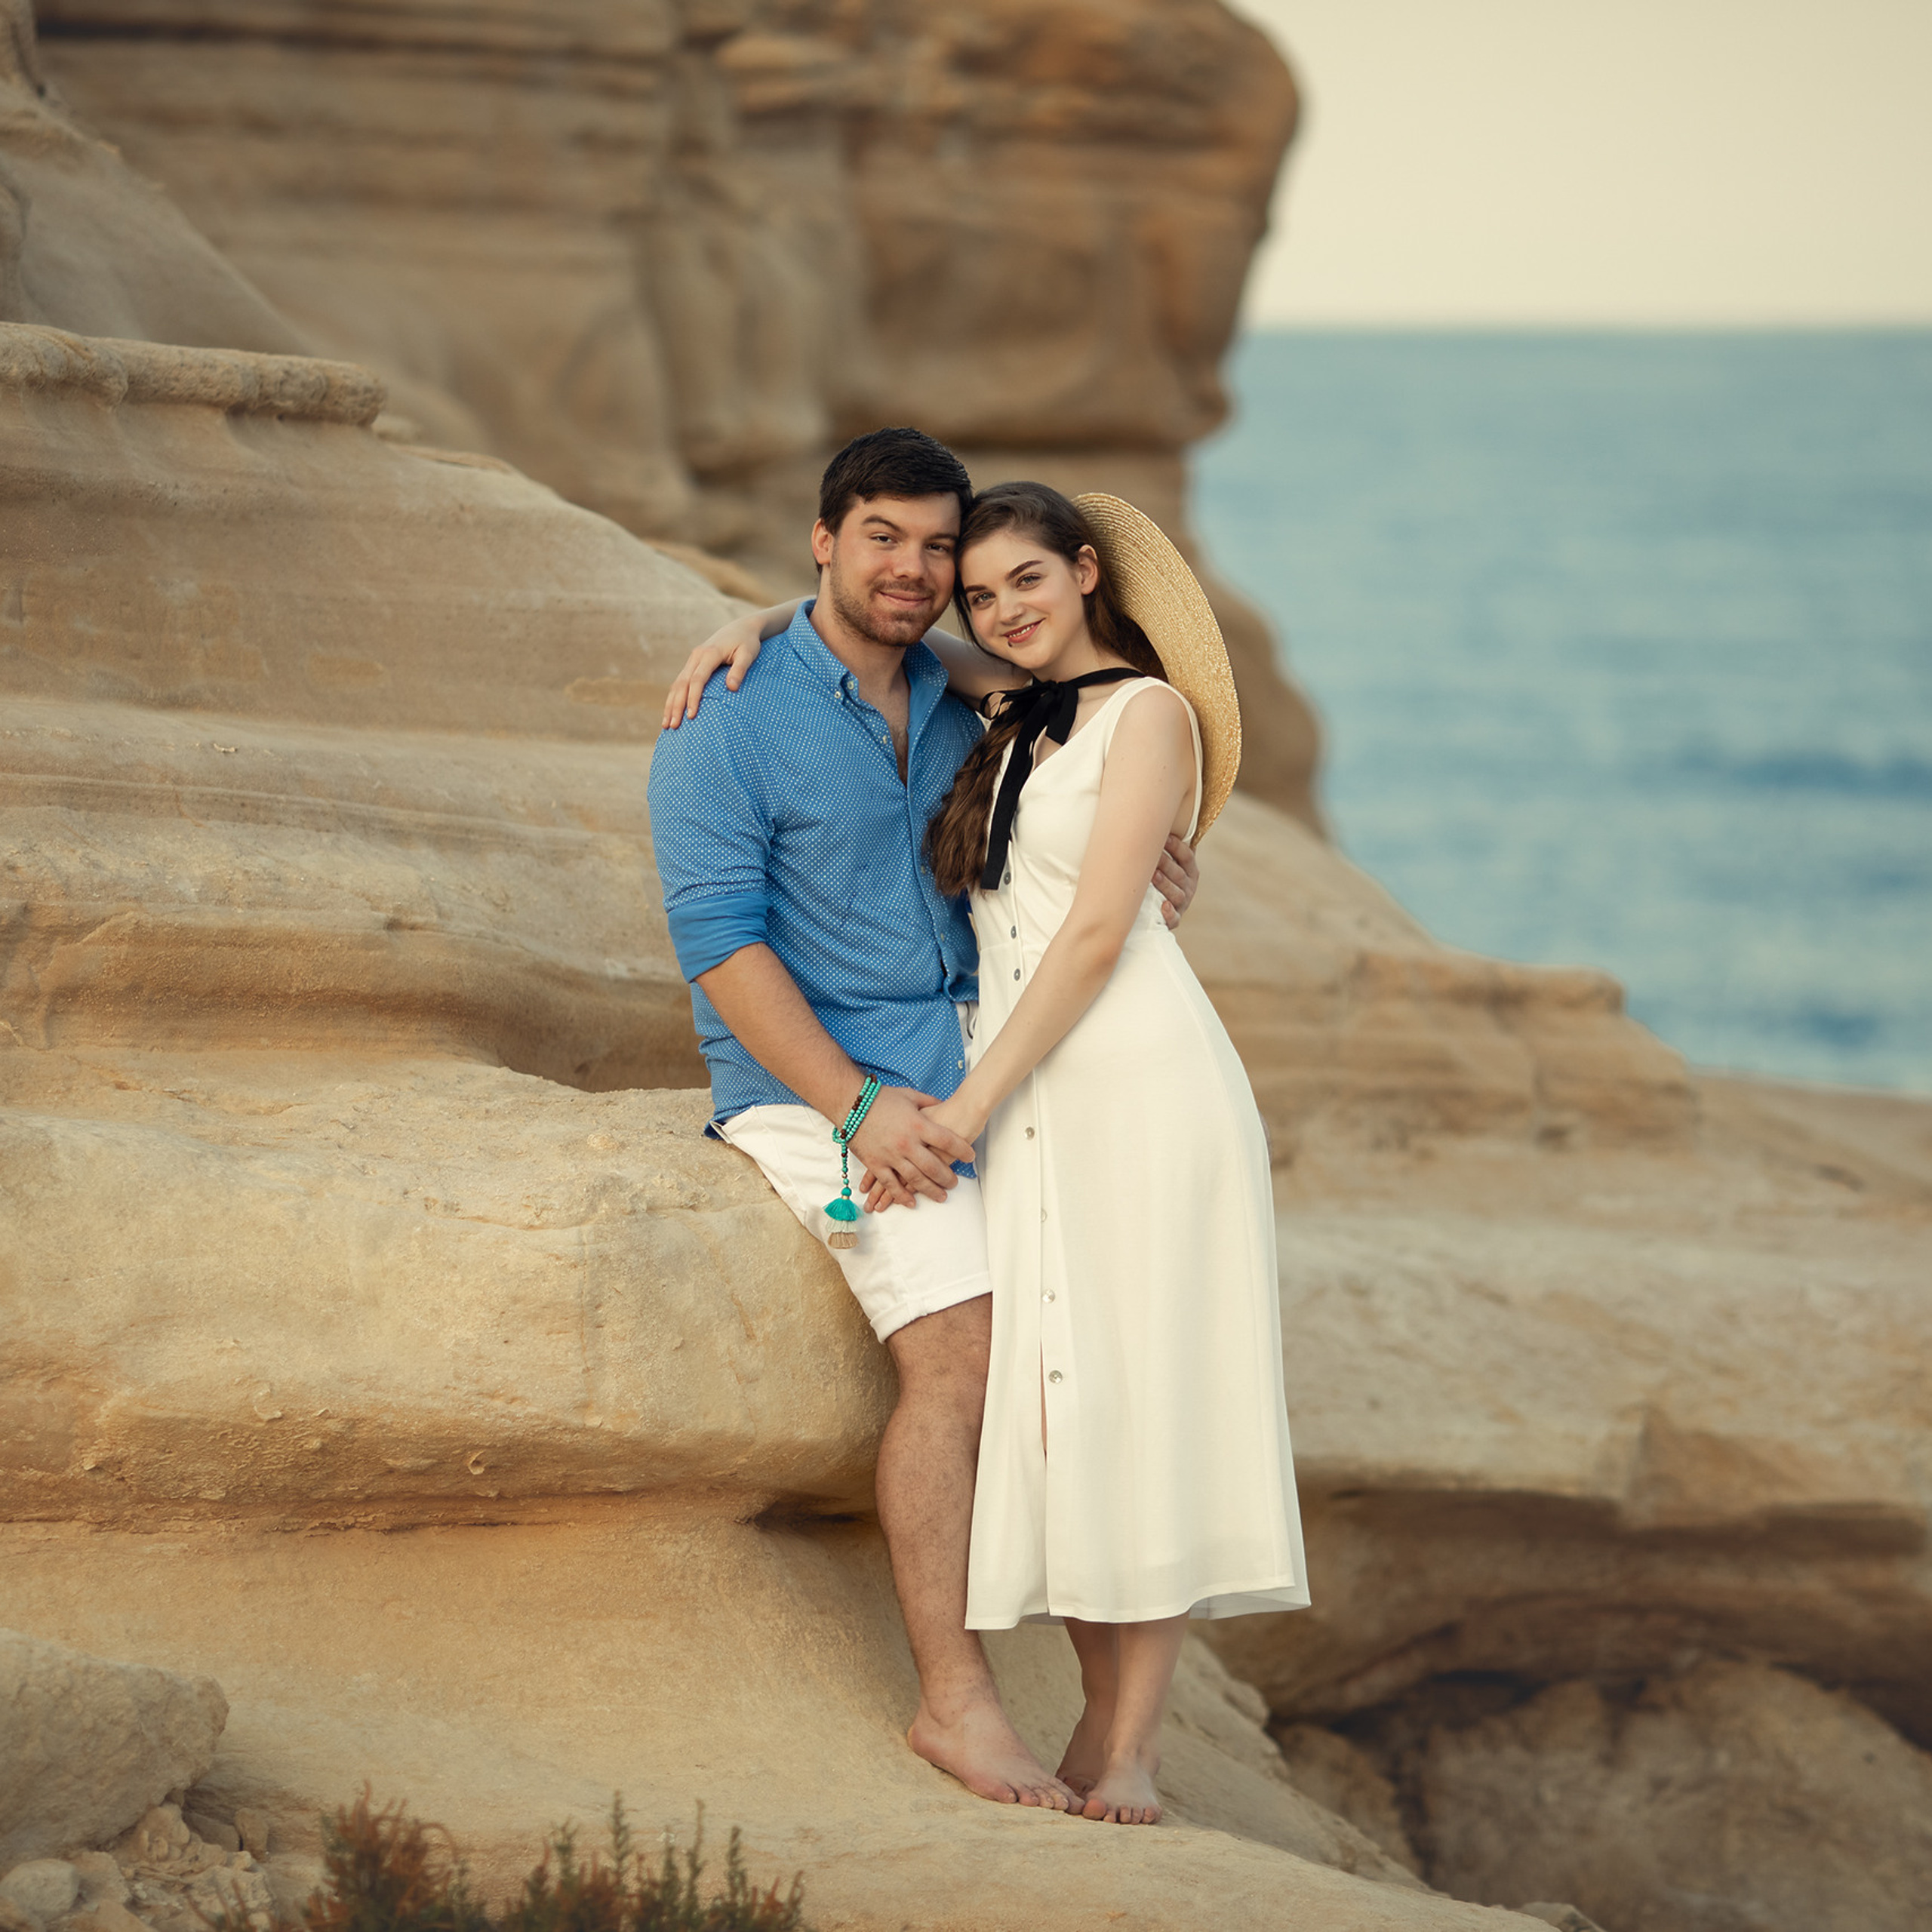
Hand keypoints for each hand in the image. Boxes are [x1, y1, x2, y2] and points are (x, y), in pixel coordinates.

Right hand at [660, 624, 762, 727]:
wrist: (741, 628)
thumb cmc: (747, 643)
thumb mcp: (748, 654)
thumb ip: (740, 670)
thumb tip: (731, 689)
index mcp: (709, 654)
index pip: (697, 679)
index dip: (693, 698)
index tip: (691, 716)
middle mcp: (696, 656)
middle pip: (682, 684)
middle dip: (676, 706)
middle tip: (673, 726)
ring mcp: (692, 659)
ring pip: (677, 684)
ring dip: (671, 704)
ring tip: (666, 724)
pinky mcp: (692, 664)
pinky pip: (680, 682)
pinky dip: (674, 697)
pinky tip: (671, 712)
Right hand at [847, 1086, 976, 1212]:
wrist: (851, 1103)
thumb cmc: (881, 1098)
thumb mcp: (910, 1096)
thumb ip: (929, 1103)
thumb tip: (943, 1104)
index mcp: (918, 1125)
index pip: (947, 1141)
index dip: (962, 1150)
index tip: (970, 1156)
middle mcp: (907, 1143)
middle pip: (934, 1166)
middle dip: (947, 1177)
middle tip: (954, 1184)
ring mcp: (891, 1155)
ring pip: (915, 1179)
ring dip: (930, 1190)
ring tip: (941, 1196)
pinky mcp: (876, 1163)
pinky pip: (891, 1184)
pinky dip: (902, 1195)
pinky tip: (911, 1202)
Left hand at [1153, 833, 1199, 929]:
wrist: (1157, 910)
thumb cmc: (1160, 878)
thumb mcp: (1168, 863)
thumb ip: (1167, 847)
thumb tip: (1164, 818)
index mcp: (1190, 871)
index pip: (1187, 857)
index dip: (1177, 847)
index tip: (1166, 837)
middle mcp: (1188, 887)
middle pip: (1179, 874)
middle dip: (1167, 864)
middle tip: (1154, 855)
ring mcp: (1181, 904)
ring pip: (1176, 894)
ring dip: (1165, 884)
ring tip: (1153, 875)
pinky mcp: (1173, 920)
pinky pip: (1173, 918)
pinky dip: (1169, 913)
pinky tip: (1163, 906)